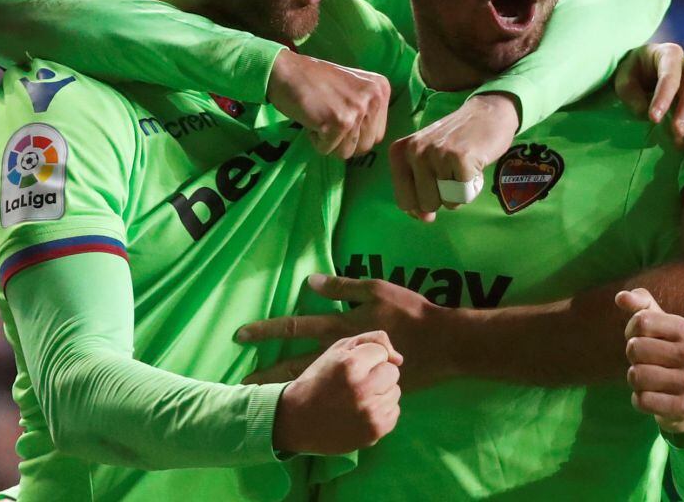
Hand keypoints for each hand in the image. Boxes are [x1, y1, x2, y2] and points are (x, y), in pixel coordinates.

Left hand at [237, 274, 450, 388]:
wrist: (442, 345)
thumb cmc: (410, 312)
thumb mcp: (376, 289)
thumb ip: (342, 286)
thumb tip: (309, 281)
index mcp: (338, 329)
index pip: (295, 328)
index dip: (267, 331)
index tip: (241, 335)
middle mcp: (339, 355)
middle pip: (294, 365)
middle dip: (267, 372)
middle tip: (242, 382)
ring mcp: (351, 375)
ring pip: (311, 382)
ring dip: (286, 388)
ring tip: (265, 397)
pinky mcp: (365, 386)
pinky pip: (335, 393)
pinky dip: (317, 397)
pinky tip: (307, 403)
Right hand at [267, 49, 389, 158]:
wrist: (287, 71)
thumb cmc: (315, 82)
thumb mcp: (354, 89)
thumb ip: (367, 110)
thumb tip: (369, 142)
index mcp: (381, 89)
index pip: (378, 135)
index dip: (356, 135)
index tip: (339, 119)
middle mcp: (375, 98)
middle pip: (366, 146)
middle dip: (344, 141)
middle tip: (328, 119)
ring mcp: (358, 109)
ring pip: (347, 152)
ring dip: (329, 142)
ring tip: (321, 117)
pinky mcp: (339, 122)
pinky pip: (328, 150)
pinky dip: (316, 141)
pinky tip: (312, 119)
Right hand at [271, 330, 402, 454]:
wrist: (296, 420)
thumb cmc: (319, 379)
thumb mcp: (338, 350)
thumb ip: (372, 341)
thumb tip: (399, 359)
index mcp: (351, 365)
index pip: (382, 353)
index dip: (367, 358)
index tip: (351, 368)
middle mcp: (363, 390)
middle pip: (393, 372)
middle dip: (378, 374)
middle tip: (357, 383)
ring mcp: (370, 413)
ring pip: (395, 392)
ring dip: (381, 392)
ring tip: (358, 398)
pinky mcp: (375, 431)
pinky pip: (394, 412)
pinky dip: (382, 411)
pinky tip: (362, 412)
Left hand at [390, 92, 519, 220]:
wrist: (487, 113)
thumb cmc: (455, 141)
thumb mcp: (426, 160)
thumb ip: (418, 190)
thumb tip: (424, 219)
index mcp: (399, 152)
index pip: (404, 201)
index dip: (422, 202)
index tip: (435, 182)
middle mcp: (414, 151)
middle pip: (426, 205)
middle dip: (443, 196)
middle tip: (451, 171)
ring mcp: (437, 153)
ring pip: (447, 202)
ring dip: (459, 191)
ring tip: (462, 167)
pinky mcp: (460, 157)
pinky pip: (464, 195)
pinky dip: (473, 187)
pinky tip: (474, 165)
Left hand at [614, 43, 683, 148]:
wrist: (645, 67)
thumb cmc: (634, 70)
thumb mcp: (624, 78)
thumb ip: (631, 93)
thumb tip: (645, 113)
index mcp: (669, 54)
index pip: (669, 76)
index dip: (663, 97)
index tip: (654, 118)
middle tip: (677, 132)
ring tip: (681, 142)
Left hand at [617, 288, 683, 437]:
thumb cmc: (667, 351)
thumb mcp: (657, 324)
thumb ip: (639, 304)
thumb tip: (620, 297)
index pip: (640, 321)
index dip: (632, 330)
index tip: (643, 338)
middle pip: (634, 348)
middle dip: (633, 356)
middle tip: (647, 362)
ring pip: (635, 375)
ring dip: (635, 379)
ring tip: (650, 379)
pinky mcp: (682, 408)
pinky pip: (641, 400)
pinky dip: (640, 400)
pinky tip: (655, 397)